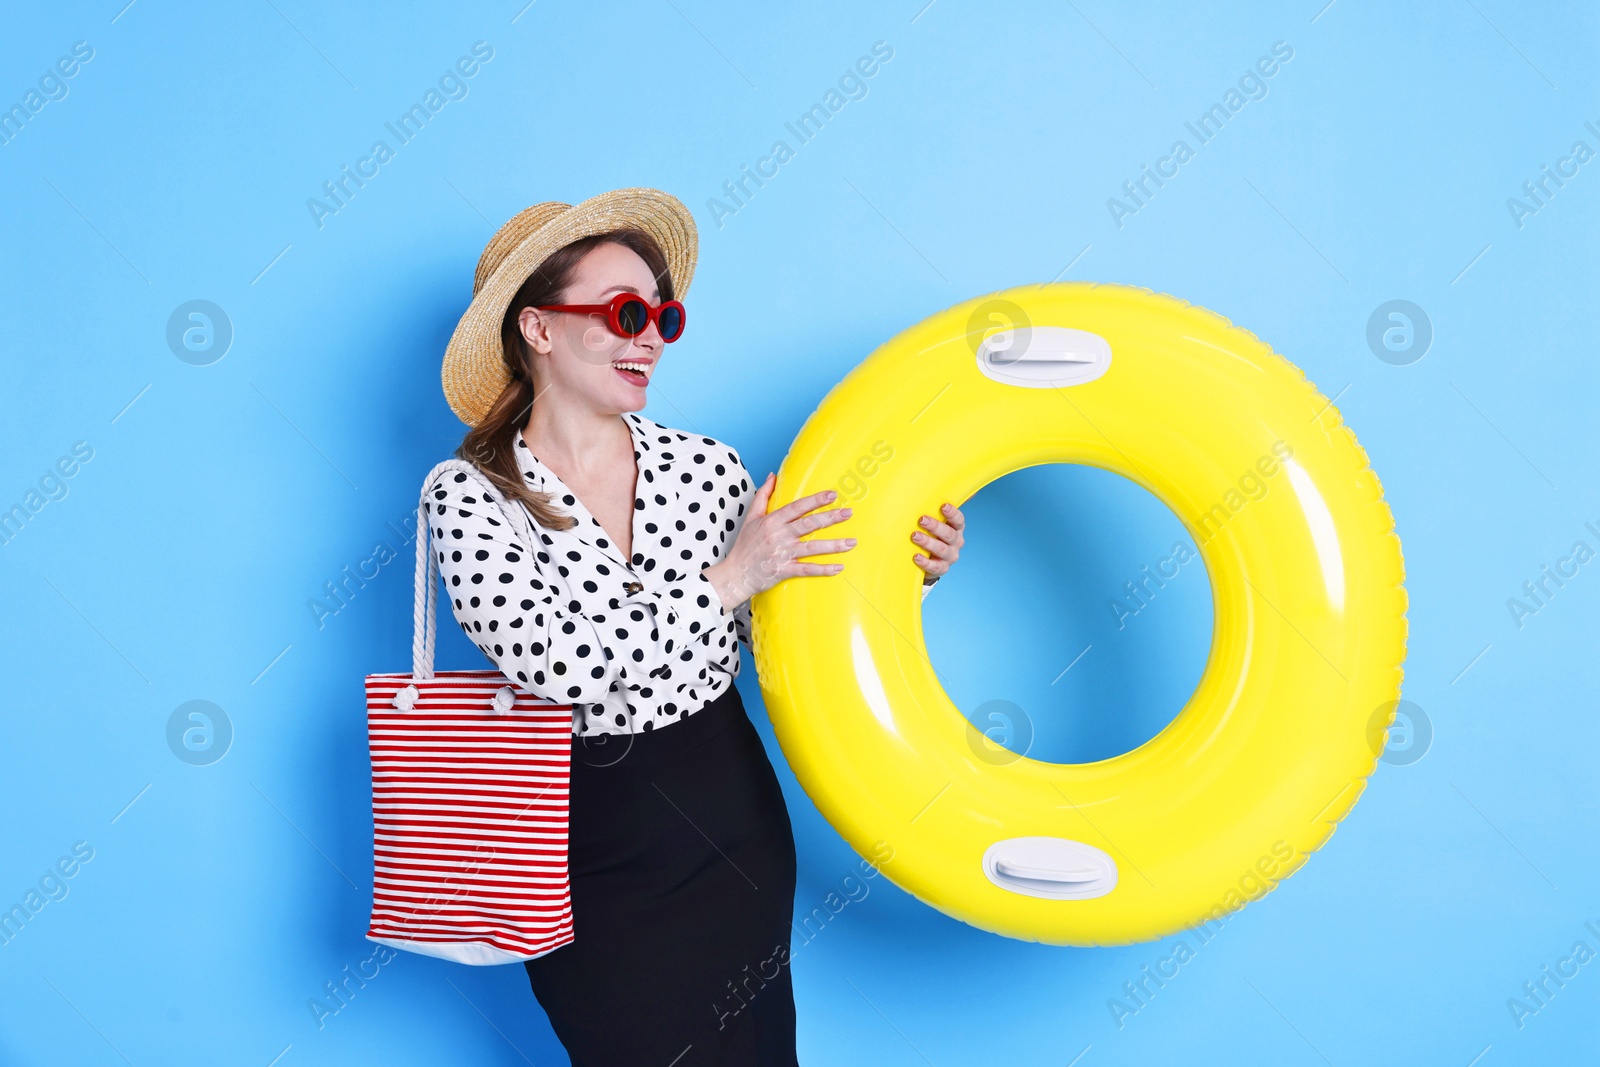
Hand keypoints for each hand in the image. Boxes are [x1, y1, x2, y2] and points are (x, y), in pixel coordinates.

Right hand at [704, 473, 856, 608]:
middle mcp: (779, 536)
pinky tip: (839, 567)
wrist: (735, 574)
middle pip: (809, 524)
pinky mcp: (784, 570)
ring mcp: (782, 554)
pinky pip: (807, 570)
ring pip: (812, 547)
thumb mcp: (751, 517)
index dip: (815, 500)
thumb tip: (772, 475)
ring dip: (833, 545)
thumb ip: (762, 495)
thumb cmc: (744, 546)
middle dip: (830, 518)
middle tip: (848, 513)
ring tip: (852, 542)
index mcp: (772, 521)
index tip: (832, 495)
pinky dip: (823, 569)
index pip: (797, 507)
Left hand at [912, 502, 964, 583]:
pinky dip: (926, 562)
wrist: (930, 558)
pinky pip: (935, 567)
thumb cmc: (933, 533)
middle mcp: (956, 541)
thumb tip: (953, 481)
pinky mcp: (942, 568)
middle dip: (936, 526)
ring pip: (942, 549)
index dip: (952, 513)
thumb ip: (940, 504)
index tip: (943, 506)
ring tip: (914, 536)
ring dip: (928, 542)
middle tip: (921, 519)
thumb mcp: (938, 519)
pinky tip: (915, 557)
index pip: (959, 520)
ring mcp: (950, 556)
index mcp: (956, 527)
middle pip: (949, 534)